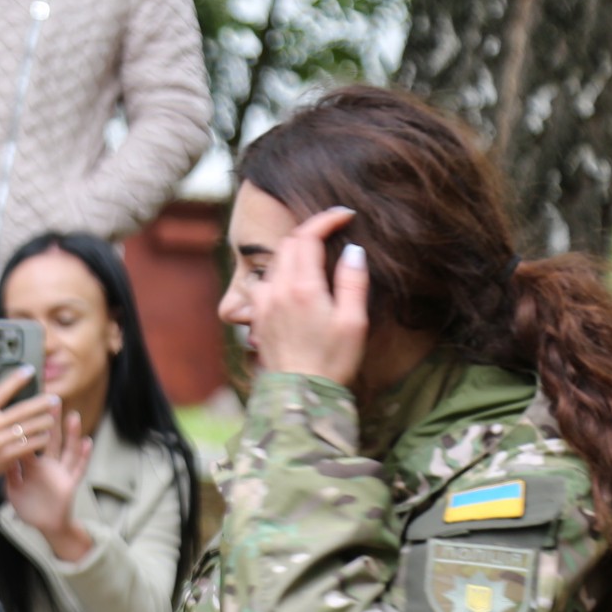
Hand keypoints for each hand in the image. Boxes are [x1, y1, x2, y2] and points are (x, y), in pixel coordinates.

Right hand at [0, 368, 62, 502]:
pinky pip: (31, 444)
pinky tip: (46, 435)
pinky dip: (41, 439)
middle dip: (41, 403)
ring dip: (44, 422)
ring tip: (52, 418)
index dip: (16, 380)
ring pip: (30, 428)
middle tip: (54, 398)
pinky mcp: (8, 456)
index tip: (30, 371)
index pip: (1, 392)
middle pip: (22, 410)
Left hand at [4, 406, 94, 561]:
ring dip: (71, 434)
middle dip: (51, 420)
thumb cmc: (29, 505)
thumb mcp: (13, 489)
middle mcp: (48, 464)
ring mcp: (61, 472)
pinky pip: (78, 468)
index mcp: (32, 464)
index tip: (25, 406)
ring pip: (67, 449)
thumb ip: (9, 473)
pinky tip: (88, 443)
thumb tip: (1, 454)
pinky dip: (84, 456)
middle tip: (52, 399)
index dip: (28, 425)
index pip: (30, 440)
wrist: (45, 524)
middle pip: (50, 438)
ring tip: (73, 416)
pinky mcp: (70, 483)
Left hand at [253, 206, 368, 387]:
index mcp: (302, 287)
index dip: (326, 220)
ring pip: (274, 262)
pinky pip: (264, 282)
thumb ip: (353, 281)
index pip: (307, 236)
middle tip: (333, 232)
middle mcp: (277, 291)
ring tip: (316, 255)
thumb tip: (353, 250)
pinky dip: (279, 272)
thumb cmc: (332, 361)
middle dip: (310, 231)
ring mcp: (263, 303)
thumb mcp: (354, 322)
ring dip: (294, 251)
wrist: (299, 395)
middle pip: (288, 244)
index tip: (345, 215)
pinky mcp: (258, 317)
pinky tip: (293, 282)